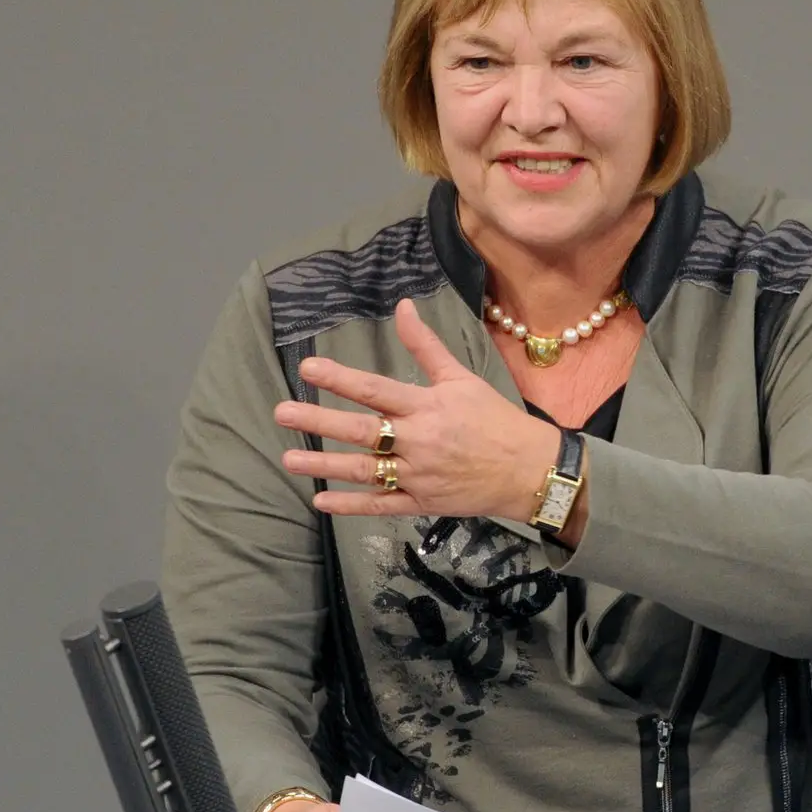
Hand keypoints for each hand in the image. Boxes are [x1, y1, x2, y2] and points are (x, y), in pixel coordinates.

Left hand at [275, 298, 560, 522]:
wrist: (529, 470)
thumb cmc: (494, 419)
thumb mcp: (461, 377)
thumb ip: (426, 345)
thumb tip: (402, 306)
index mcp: (427, 406)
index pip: (377, 390)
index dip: (341, 379)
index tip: (309, 369)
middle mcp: (419, 440)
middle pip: (362, 430)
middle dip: (319, 422)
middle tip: (282, 413)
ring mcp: (419, 475)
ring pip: (365, 470)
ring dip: (325, 466)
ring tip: (290, 460)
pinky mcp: (422, 502)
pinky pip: (382, 505)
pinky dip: (352, 504)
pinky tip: (321, 502)